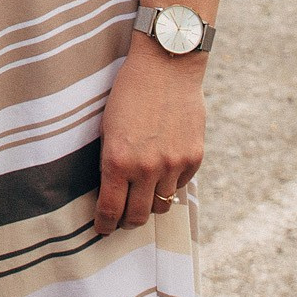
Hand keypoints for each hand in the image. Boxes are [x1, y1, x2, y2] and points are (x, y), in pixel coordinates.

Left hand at [93, 41, 205, 232]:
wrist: (165, 67)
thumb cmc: (128, 92)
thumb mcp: (107, 126)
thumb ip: (111, 159)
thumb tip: (111, 188)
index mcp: (118, 160)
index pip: (110, 208)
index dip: (105, 224)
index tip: (102, 229)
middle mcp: (146, 168)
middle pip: (138, 216)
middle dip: (127, 221)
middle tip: (121, 219)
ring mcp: (172, 164)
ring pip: (162, 204)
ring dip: (150, 205)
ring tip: (142, 198)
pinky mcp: (194, 158)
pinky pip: (180, 184)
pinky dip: (170, 183)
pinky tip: (162, 170)